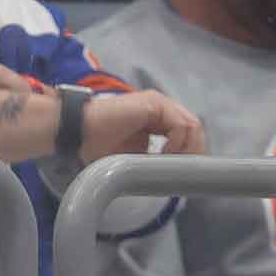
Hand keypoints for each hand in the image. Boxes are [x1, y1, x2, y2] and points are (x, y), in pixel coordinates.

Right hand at [80, 89, 205, 160]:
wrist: (79, 133)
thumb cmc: (100, 145)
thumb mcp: (139, 155)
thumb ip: (159, 157)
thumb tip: (180, 172)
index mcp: (159, 118)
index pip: (190, 134)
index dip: (191, 153)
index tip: (180, 172)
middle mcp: (162, 107)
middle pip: (196, 129)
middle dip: (192, 152)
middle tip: (177, 169)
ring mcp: (158, 103)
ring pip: (192, 127)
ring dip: (185, 149)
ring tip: (167, 162)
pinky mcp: (154, 103)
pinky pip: (180, 125)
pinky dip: (177, 143)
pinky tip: (161, 153)